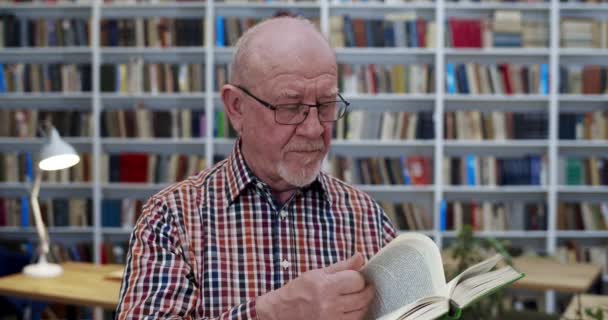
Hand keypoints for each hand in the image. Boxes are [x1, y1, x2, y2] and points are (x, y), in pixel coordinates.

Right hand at [257, 253, 374, 319]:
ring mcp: (331, 319)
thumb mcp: (318, 273)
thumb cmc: (299, 290)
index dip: (359, 278)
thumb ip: (342, 266)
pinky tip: (350, 309)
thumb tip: (360, 256)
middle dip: (365, 290)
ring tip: (355, 298)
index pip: (357, 280)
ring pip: (361, 312)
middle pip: (362, 297)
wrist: (281, 312)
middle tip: (362, 287)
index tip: (356, 278)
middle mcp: (329, 304)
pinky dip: (355, 315)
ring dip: (362, 304)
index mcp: (325, 285)